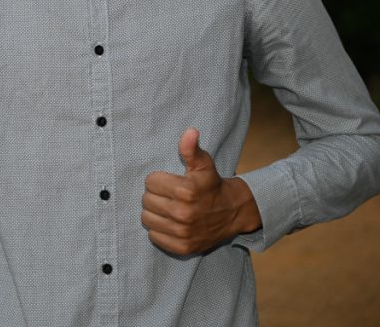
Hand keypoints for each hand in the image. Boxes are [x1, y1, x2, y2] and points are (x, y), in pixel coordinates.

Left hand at [141, 128, 261, 254]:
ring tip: (168, 208)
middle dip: (155, 195)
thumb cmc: (212, 185)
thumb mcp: (204, 164)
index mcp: (186, 191)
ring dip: (155, 212)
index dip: (159, 180)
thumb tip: (190, 131)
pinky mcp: (182, 248)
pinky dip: (159, 229)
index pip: (150, 182)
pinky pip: (154, 236)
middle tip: (169, 196)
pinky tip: (171, 223)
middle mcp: (183, 214)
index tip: (170, 182)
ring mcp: (182, 233)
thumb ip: (191, 149)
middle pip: (146, 200)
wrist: (233, 212)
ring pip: (147, 218)